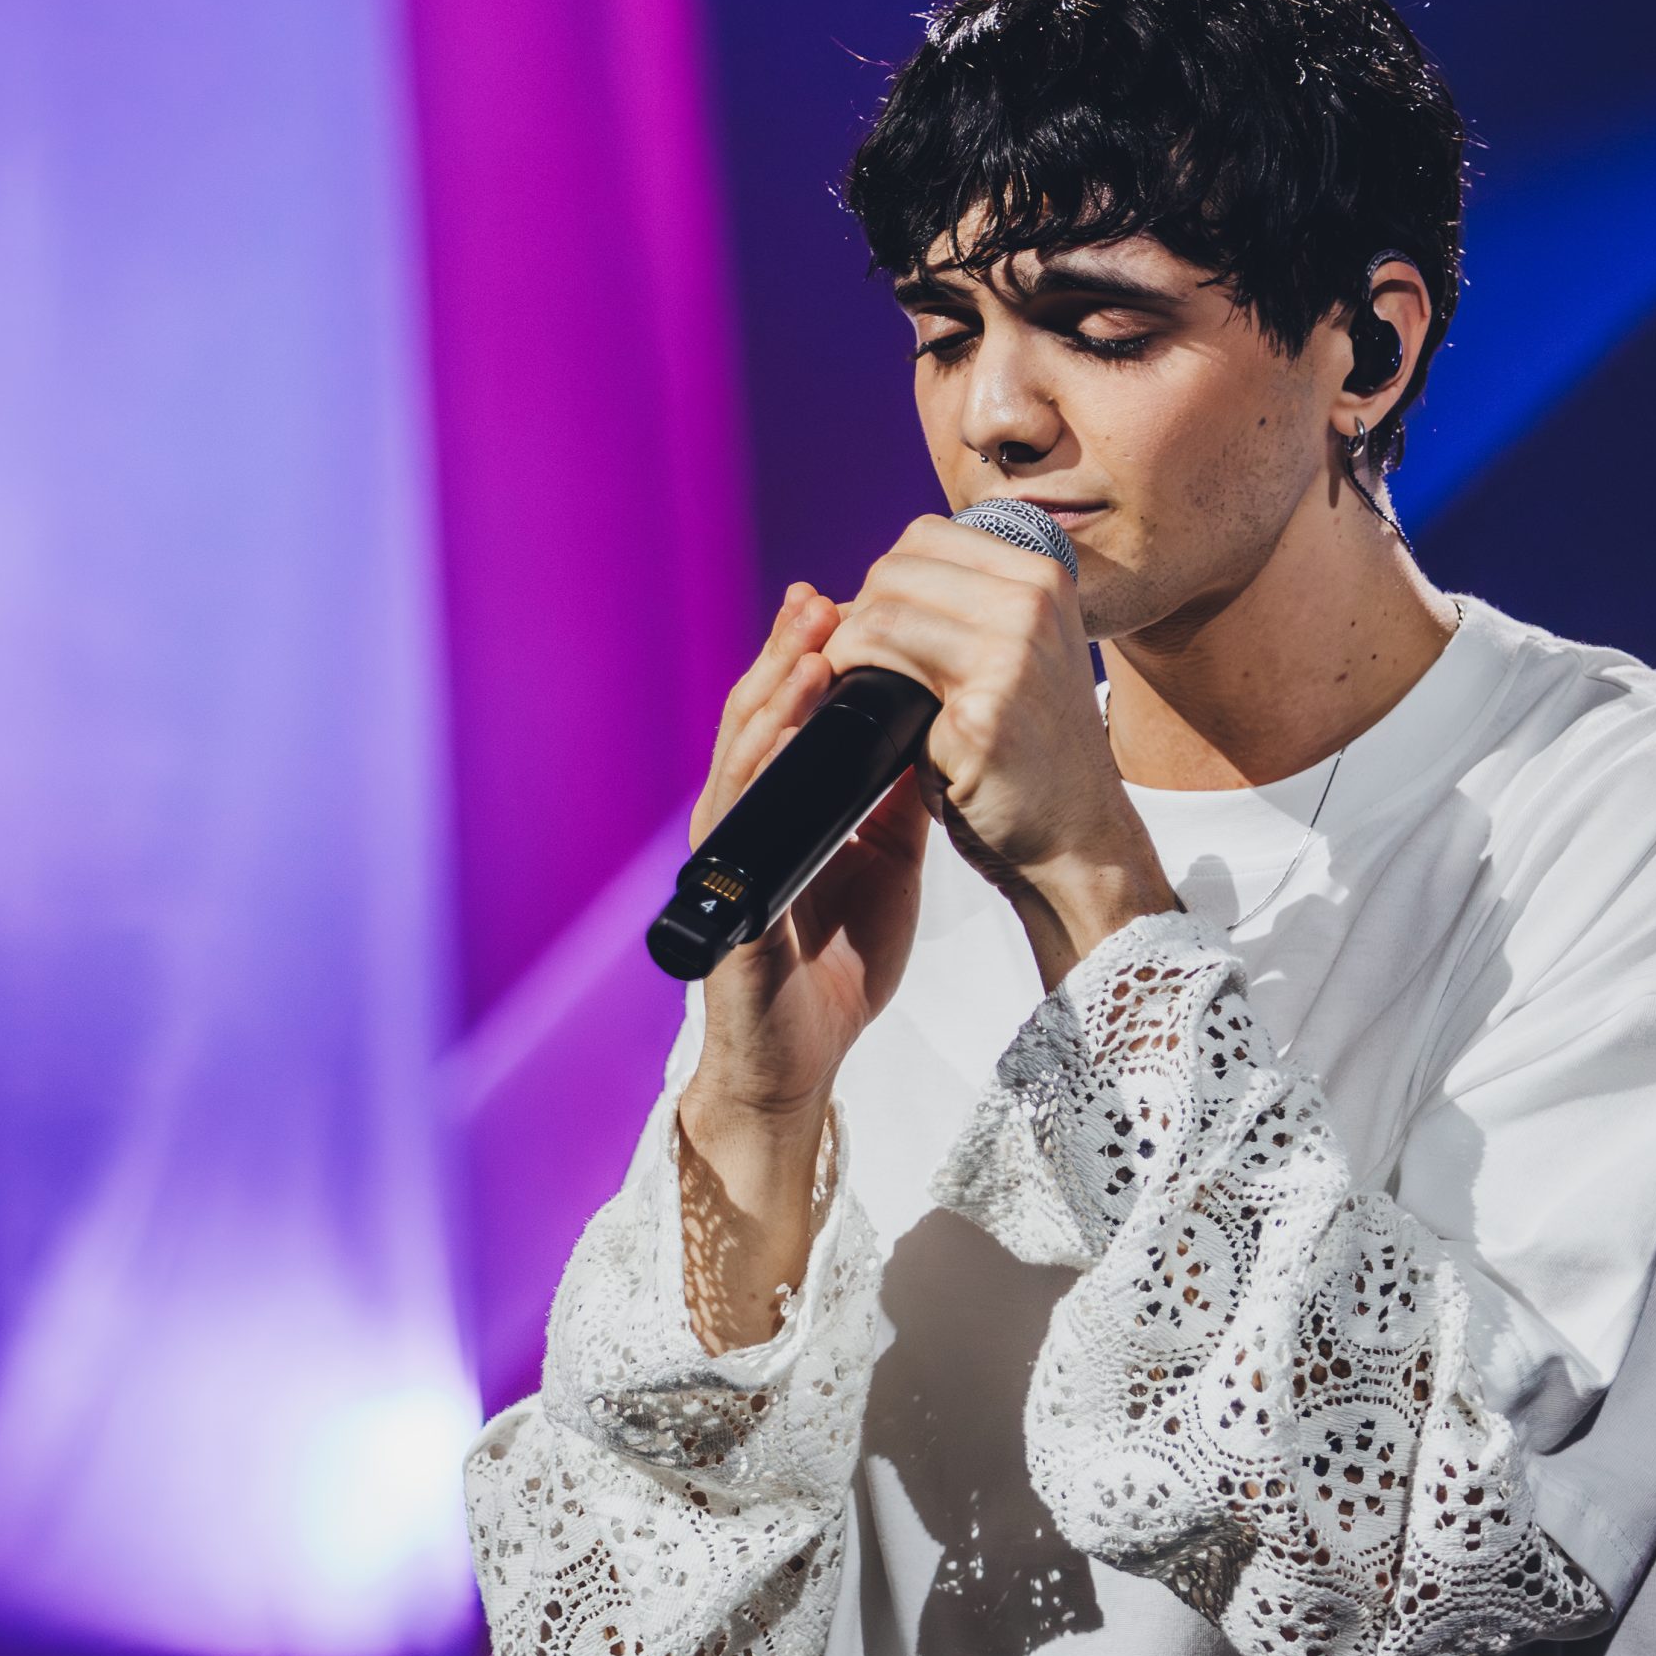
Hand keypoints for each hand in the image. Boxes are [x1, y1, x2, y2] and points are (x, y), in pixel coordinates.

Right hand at [677, 585, 929, 1350]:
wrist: (807, 1059)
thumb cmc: (840, 965)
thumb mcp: (885, 863)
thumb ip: (895, 800)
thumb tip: (927, 727)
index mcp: (784, 808)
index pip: (790, 716)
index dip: (810, 658)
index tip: (845, 599)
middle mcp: (746, 820)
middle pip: (757, 719)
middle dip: (786, 655)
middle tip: (822, 596)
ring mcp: (730, 857)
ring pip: (740, 759)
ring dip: (772, 699)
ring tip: (810, 645)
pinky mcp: (729, 900)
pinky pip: (740, 827)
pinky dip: (761, 776)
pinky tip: (784, 740)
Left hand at [824, 515, 1176, 985]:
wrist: (1076, 840)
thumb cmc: (1030, 757)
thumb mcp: (1014, 658)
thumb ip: (962, 610)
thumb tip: (869, 585)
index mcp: (1044, 576)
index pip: (926, 536)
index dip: (886, 583)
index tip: (879, 632)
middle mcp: (1035, 601)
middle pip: (896, 568)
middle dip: (860, 616)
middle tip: (858, 671)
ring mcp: (1013, 650)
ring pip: (880, 611)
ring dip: (847, 652)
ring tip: (858, 693)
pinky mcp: (983, 705)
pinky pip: (879, 664)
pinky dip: (855, 687)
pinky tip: (874, 723)